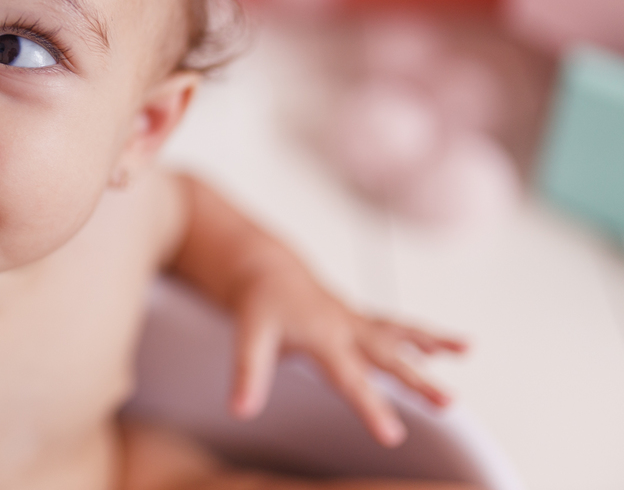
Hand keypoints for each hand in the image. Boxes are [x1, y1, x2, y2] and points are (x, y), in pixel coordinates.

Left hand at [228, 254, 466, 446]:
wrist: (266, 271)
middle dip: (417, 381)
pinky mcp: (361, 320)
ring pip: (400, 332)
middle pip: (388, 357)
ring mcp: (357, 321)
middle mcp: (347, 327)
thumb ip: (247, 375)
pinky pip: (396, 327)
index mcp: (323, 337)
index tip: (393, 437)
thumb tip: (240, 411)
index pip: (351, 379)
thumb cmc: (259, 305)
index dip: (371, 407)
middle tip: (449, 405)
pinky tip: (445, 349)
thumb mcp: (248, 338)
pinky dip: (422, 337)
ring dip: (433, 342)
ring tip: (467, 348)